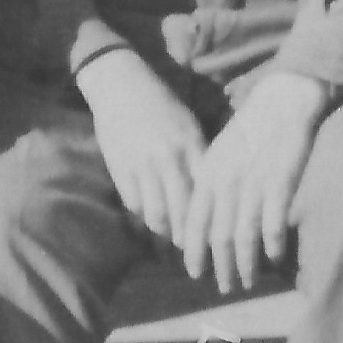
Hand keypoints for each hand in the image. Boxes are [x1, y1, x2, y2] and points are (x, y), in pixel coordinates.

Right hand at [75, 48, 209, 252]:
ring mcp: (143, 166)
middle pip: (184, 212)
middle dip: (192, 240)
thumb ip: (200, 157)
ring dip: (166, 236)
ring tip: (174, 248)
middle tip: (199, 257)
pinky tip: (150, 232)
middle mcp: (170, 158)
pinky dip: (143, 222)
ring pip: (158, 215)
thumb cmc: (161, 105)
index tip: (222, 242)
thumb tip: (214, 193)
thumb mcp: (189, 125)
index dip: (214, 222)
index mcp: (193, 145)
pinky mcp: (120, 170)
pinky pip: (135, 206)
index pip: (208, 194)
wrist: (120, 85)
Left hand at [180, 70, 329, 294]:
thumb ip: (210, 184)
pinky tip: (274, 258)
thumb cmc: (250, 127)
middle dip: (220, 267)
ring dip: (245, 264)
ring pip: (244, 236)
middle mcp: (227, 183)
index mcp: (209, 175)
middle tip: (223, 287)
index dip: (193, 251)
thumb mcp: (219, 153)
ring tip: (247, 281)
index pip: (194, 222)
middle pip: (219, 236)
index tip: (194, 272)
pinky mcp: (280, 182)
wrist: (281, 100)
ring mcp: (254, 184)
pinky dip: (272, 244)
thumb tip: (203, 217)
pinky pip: (273, 223)